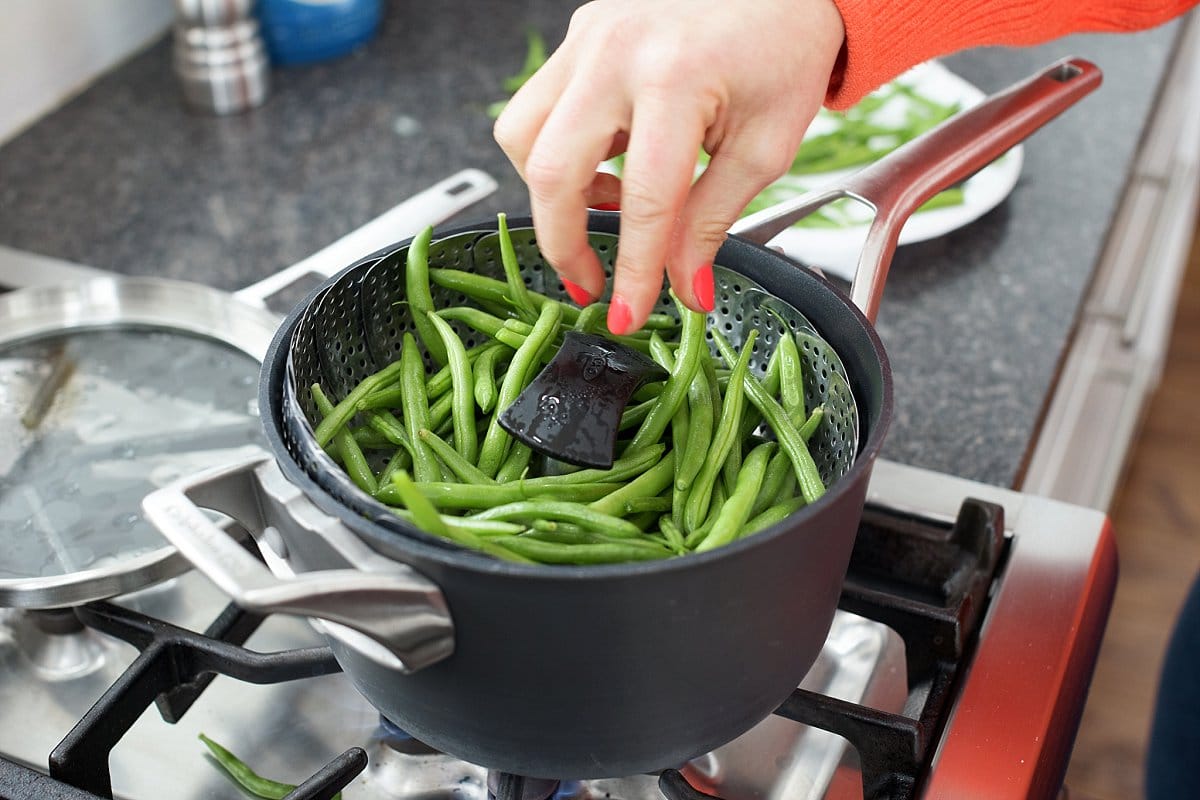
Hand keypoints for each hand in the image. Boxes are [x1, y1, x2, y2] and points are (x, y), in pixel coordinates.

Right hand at [493, 0, 845, 332]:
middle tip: (591, 280)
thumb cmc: (785, 48)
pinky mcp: (580, 34)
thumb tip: (684, 287)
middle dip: (564, 242)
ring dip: (553, 191)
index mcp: (676, 78)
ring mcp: (589, 36)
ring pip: (522, 135)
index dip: (634, 271)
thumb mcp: (764, 147)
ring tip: (609, 206)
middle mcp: (617, 51)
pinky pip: (539, 107)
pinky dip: (562, 151)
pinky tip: (610, 160)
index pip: (643, 202)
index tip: (627, 315)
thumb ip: (712, 220)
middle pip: (551, 170)